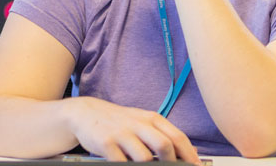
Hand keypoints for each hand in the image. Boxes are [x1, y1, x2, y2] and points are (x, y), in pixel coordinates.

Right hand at [66, 96, 200, 163]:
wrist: (86, 113)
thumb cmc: (119, 122)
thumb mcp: (142, 122)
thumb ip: (162, 135)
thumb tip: (187, 153)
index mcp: (152, 119)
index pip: (178, 137)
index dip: (190, 155)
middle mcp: (139, 124)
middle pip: (165, 145)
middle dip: (172, 163)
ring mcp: (123, 133)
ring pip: (144, 157)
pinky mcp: (107, 143)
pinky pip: (122, 162)